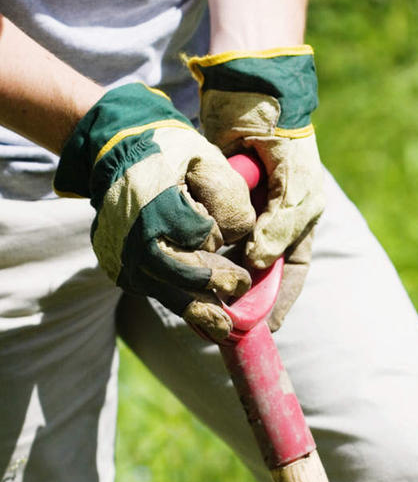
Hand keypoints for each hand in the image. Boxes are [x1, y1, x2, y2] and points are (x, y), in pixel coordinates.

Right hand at [54, 83, 255, 340]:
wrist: (114, 153)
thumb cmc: (167, 153)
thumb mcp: (205, 159)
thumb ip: (228, 195)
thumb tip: (238, 237)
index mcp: (158, 206)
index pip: (203, 236)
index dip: (217, 234)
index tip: (220, 234)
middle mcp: (136, 238)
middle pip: (184, 275)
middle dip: (215, 286)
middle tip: (240, 288)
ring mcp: (124, 259)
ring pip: (168, 292)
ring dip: (198, 309)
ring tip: (223, 328)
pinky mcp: (119, 271)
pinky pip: (154, 290)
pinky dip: (179, 298)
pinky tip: (201, 311)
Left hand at [187, 46, 324, 330]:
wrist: (248, 90)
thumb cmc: (284, 138)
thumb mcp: (294, 185)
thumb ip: (281, 226)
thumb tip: (260, 265)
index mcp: (297, 221)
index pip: (291, 273)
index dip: (278, 302)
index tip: (264, 329)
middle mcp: (268, 222)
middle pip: (257, 272)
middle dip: (243, 297)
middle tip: (224, 322)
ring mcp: (241, 212)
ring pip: (230, 258)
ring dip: (219, 279)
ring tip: (204, 304)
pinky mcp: (214, 202)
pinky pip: (208, 236)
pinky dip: (201, 253)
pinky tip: (189, 268)